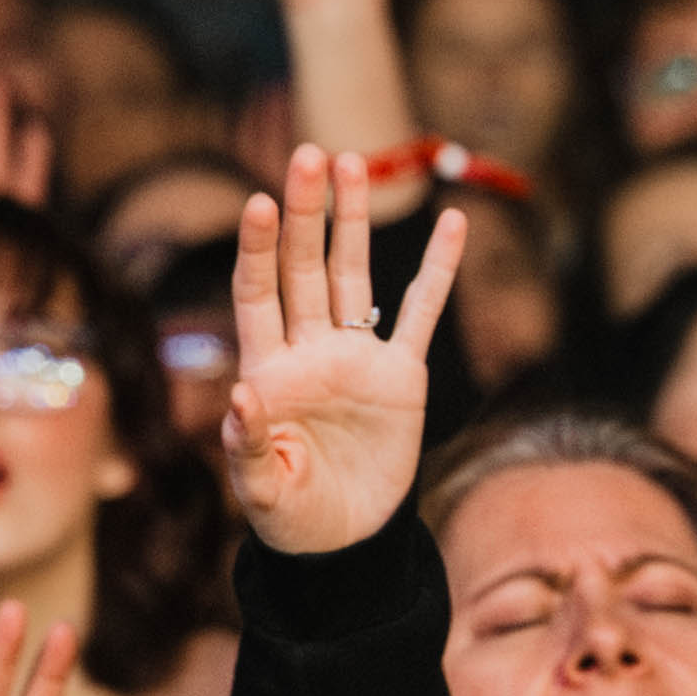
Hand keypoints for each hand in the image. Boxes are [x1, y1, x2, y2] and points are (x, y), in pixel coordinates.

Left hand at [225, 146, 465, 554]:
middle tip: (310, 156)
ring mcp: (357, 355)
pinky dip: (438, 269)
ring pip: (354, 273)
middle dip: (304, 211)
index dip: (257, 248)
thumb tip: (242, 395)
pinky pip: (422, 312)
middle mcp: (309, 348)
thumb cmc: (291, 514)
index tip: (258, 202)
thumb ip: (248, 441)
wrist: (345, 539)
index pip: (257, 292)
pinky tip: (453, 224)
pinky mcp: (403, 374)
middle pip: (303, 266)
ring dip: (352, 221)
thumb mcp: (261, 487)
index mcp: (267, 367)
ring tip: (351, 162)